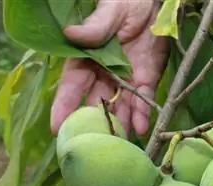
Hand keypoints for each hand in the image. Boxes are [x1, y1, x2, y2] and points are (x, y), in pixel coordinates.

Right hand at [50, 0, 168, 136]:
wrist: (154, 3)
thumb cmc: (125, 2)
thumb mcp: (110, 10)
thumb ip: (95, 26)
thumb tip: (71, 34)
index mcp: (87, 58)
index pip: (73, 85)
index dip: (65, 105)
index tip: (57, 126)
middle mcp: (104, 73)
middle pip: (97, 102)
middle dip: (95, 123)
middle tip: (93, 144)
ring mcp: (126, 79)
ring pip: (120, 106)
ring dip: (120, 124)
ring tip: (120, 142)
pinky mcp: (147, 79)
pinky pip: (143, 99)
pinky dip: (142, 114)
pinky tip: (140, 127)